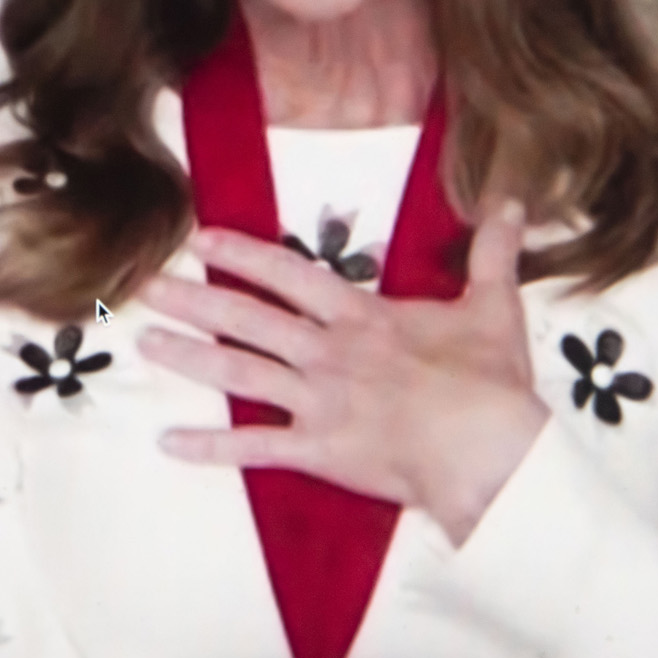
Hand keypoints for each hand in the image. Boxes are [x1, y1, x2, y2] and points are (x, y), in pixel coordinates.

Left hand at [137, 197, 547, 546]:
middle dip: (195, 301)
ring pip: (239, 375)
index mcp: (363, 317)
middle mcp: (329, 353)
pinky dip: (209, 448)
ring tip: (146, 343)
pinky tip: (168, 442)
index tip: (203, 239)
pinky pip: (253, 449)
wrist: (487, 450)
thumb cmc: (490, 383)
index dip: (244, 255)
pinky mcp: (318, 452)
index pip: (291, 275)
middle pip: (249, 319)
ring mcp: (318, 403)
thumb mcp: (495, 307)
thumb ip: (493, 254)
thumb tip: (512, 205)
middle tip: (149, 286)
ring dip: (189, 358)